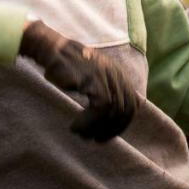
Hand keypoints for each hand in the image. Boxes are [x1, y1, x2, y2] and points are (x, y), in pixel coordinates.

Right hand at [19, 20, 137, 141]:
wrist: (54, 49)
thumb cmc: (70, 67)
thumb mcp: (94, 77)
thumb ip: (107, 91)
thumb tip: (111, 118)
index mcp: (120, 74)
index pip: (133, 106)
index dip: (122, 125)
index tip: (107, 136)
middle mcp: (117, 74)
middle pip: (125, 110)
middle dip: (111, 130)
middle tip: (95, 139)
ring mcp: (107, 75)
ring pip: (112, 111)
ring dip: (96, 128)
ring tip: (81, 133)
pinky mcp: (94, 79)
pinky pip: (100, 107)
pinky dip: (88, 122)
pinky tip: (76, 126)